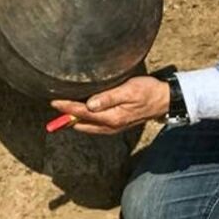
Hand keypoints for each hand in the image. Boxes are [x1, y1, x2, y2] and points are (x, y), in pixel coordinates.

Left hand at [50, 76, 169, 134]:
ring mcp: (114, 127)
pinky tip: (81, 116)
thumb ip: (108, 98)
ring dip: (75, 121)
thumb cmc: (148, 91)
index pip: (82, 113)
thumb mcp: (129, 90)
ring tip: (63, 113)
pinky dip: (85, 122)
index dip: (66, 107)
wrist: (165, 100)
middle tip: (54, 107)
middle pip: (82, 122)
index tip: (54, 102)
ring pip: (88, 127)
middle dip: (67, 117)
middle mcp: (110, 125)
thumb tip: (89, 105)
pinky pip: (95, 127)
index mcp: (111, 117)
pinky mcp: (117, 124)